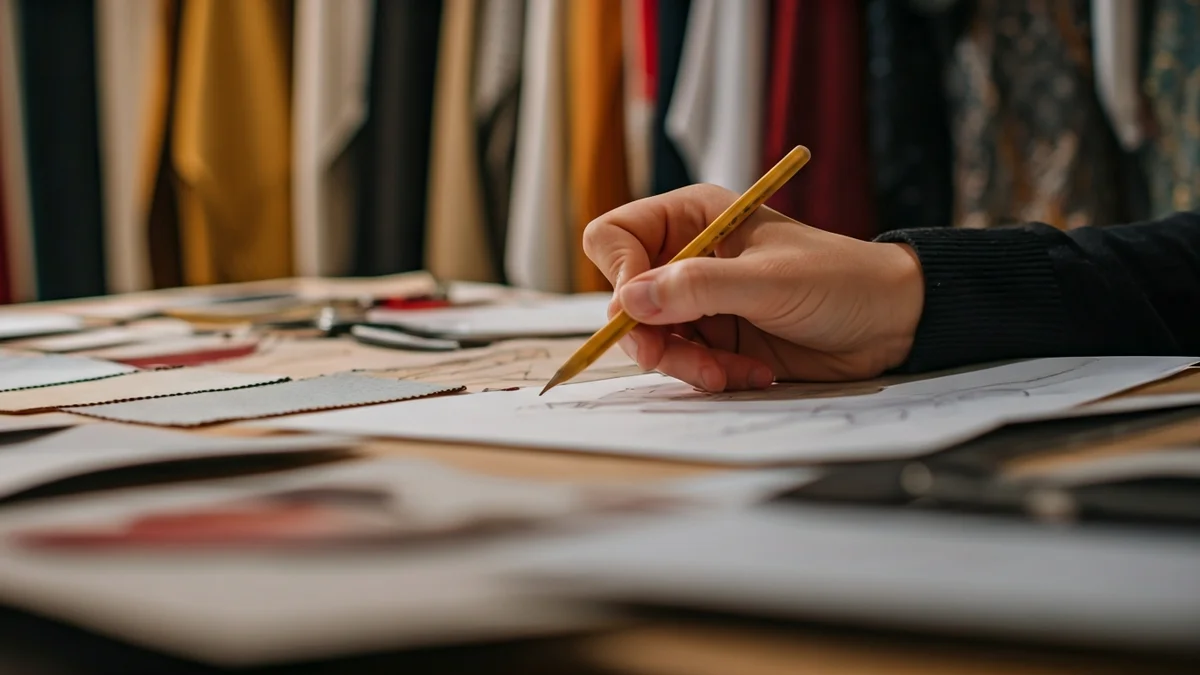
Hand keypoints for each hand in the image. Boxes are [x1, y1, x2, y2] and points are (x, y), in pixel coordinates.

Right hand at [583, 184, 924, 390]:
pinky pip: (683, 364)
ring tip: (729, 372)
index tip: (639, 308)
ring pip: (650, 339)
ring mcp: (699, 301)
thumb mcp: (768, 281)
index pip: (616, 238)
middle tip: (678, 361)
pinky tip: (751, 372)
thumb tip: (628, 302)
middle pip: (625, 298)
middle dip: (650, 335)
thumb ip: (697, 288)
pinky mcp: (715, 339)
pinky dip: (709, 374)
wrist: (890, 323)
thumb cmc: (840, 281)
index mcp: (693, 217)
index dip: (618, 273)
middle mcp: (687, 256)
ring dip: (684, 363)